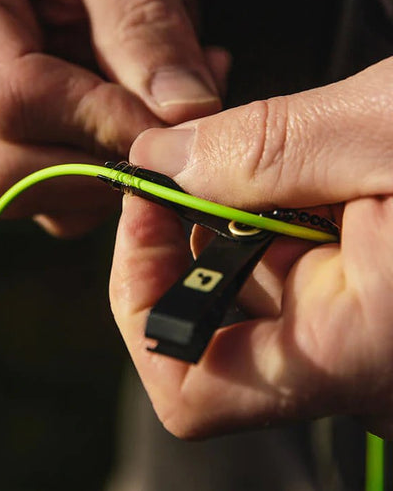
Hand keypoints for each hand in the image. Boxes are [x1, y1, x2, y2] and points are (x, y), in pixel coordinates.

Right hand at [0, 0, 227, 235]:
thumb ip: (147, 24)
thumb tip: (180, 117)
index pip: (12, 97)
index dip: (100, 122)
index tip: (177, 122)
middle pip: (8, 166)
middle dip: (106, 160)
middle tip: (181, 117)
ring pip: (32, 196)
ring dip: (116, 172)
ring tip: (166, 105)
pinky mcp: (4, 151)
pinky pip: (58, 205)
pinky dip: (113, 184)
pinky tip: (141, 126)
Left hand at [109, 60, 392, 437]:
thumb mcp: (390, 127)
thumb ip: (262, 148)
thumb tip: (158, 159)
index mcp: (359, 349)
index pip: (186, 383)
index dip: (142, 293)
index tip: (147, 203)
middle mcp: (357, 365)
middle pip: (205, 328)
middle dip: (179, 239)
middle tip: (188, 161)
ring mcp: (366, 338)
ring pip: (246, 294)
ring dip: (226, 220)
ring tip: (254, 156)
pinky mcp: (377, 303)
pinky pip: (291, 274)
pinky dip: (269, 219)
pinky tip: (292, 172)